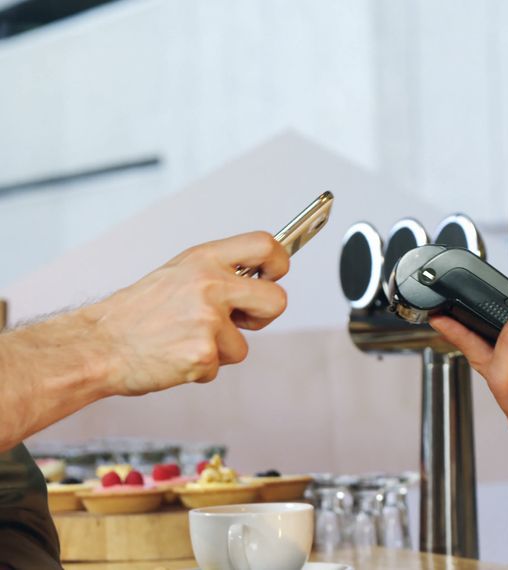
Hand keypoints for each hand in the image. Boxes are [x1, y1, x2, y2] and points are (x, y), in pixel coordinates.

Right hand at [86, 232, 289, 395]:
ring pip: (244, 343)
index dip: (278, 262)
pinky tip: (176, 356)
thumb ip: (217, 273)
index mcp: (205, 259)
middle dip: (263, 317)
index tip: (272, 276)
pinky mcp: (203, 353)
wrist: (99, 345)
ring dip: (220, 349)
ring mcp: (208, 319)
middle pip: (278, 300)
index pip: (265, 245)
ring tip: (184, 340)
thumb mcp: (178, 274)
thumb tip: (259, 278)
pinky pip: (222, 365)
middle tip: (240, 320)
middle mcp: (210, 284)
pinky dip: (202, 368)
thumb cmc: (137, 313)